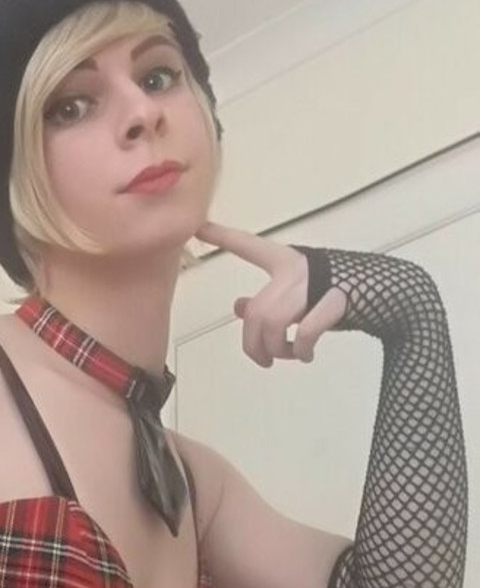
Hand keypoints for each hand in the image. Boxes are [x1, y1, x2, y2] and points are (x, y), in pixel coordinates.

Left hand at [195, 222, 347, 369]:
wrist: (386, 293)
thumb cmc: (339, 293)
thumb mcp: (298, 296)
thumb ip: (267, 301)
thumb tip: (239, 307)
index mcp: (286, 261)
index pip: (250, 247)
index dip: (226, 238)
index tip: (201, 227)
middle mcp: (297, 268)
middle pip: (256, 313)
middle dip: (255, 345)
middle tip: (266, 360)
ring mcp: (316, 282)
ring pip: (273, 323)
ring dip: (278, 350)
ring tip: (291, 355)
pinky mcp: (335, 299)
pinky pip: (306, 333)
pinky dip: (302, 350)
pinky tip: (307, 355)